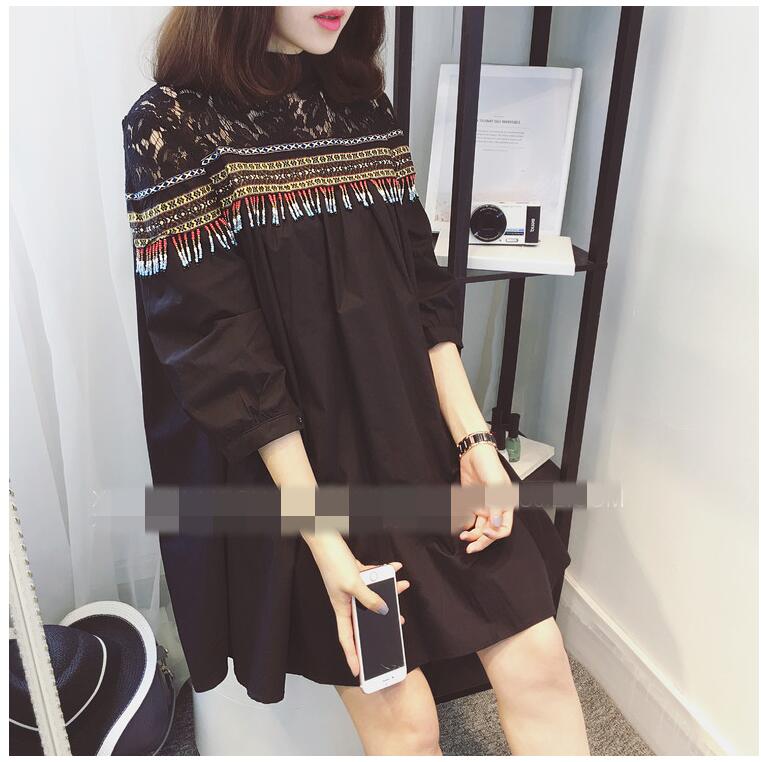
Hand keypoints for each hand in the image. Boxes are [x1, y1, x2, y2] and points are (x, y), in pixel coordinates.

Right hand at [304, 531, 409, 676]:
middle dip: (381, 621)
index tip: (358, 671)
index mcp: (341, 608)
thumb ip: (370, 598)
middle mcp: (346, 600)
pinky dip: (383, 573)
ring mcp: (351, 587)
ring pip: (373, 594)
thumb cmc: (333, 563)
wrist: (325, 539)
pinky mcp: (355, 574)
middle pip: (365, 617)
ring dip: (388, 590)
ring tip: (401, 588)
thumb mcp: (353, 584)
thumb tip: (384, 611)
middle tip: (396, 628)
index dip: (351, 656)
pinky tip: (394, 568)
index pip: (347, 639)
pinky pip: (372, 577)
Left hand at [458, 444, 514, 553]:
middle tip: (471, 548)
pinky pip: (469, 520)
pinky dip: (465, 526)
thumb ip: (496, 505)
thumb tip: (496, 525)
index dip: (496, 534)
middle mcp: (495, 509)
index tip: (485, 533)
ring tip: (464, 537)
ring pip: (479, 529)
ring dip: (472, 535)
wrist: (474, 454)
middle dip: (482, 542)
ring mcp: (483, 507)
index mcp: (505, 505)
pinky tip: (459, 527)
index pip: (505, 528)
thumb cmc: (489, 464)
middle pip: (491, 532)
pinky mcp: (471, 503)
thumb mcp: (495, 484)